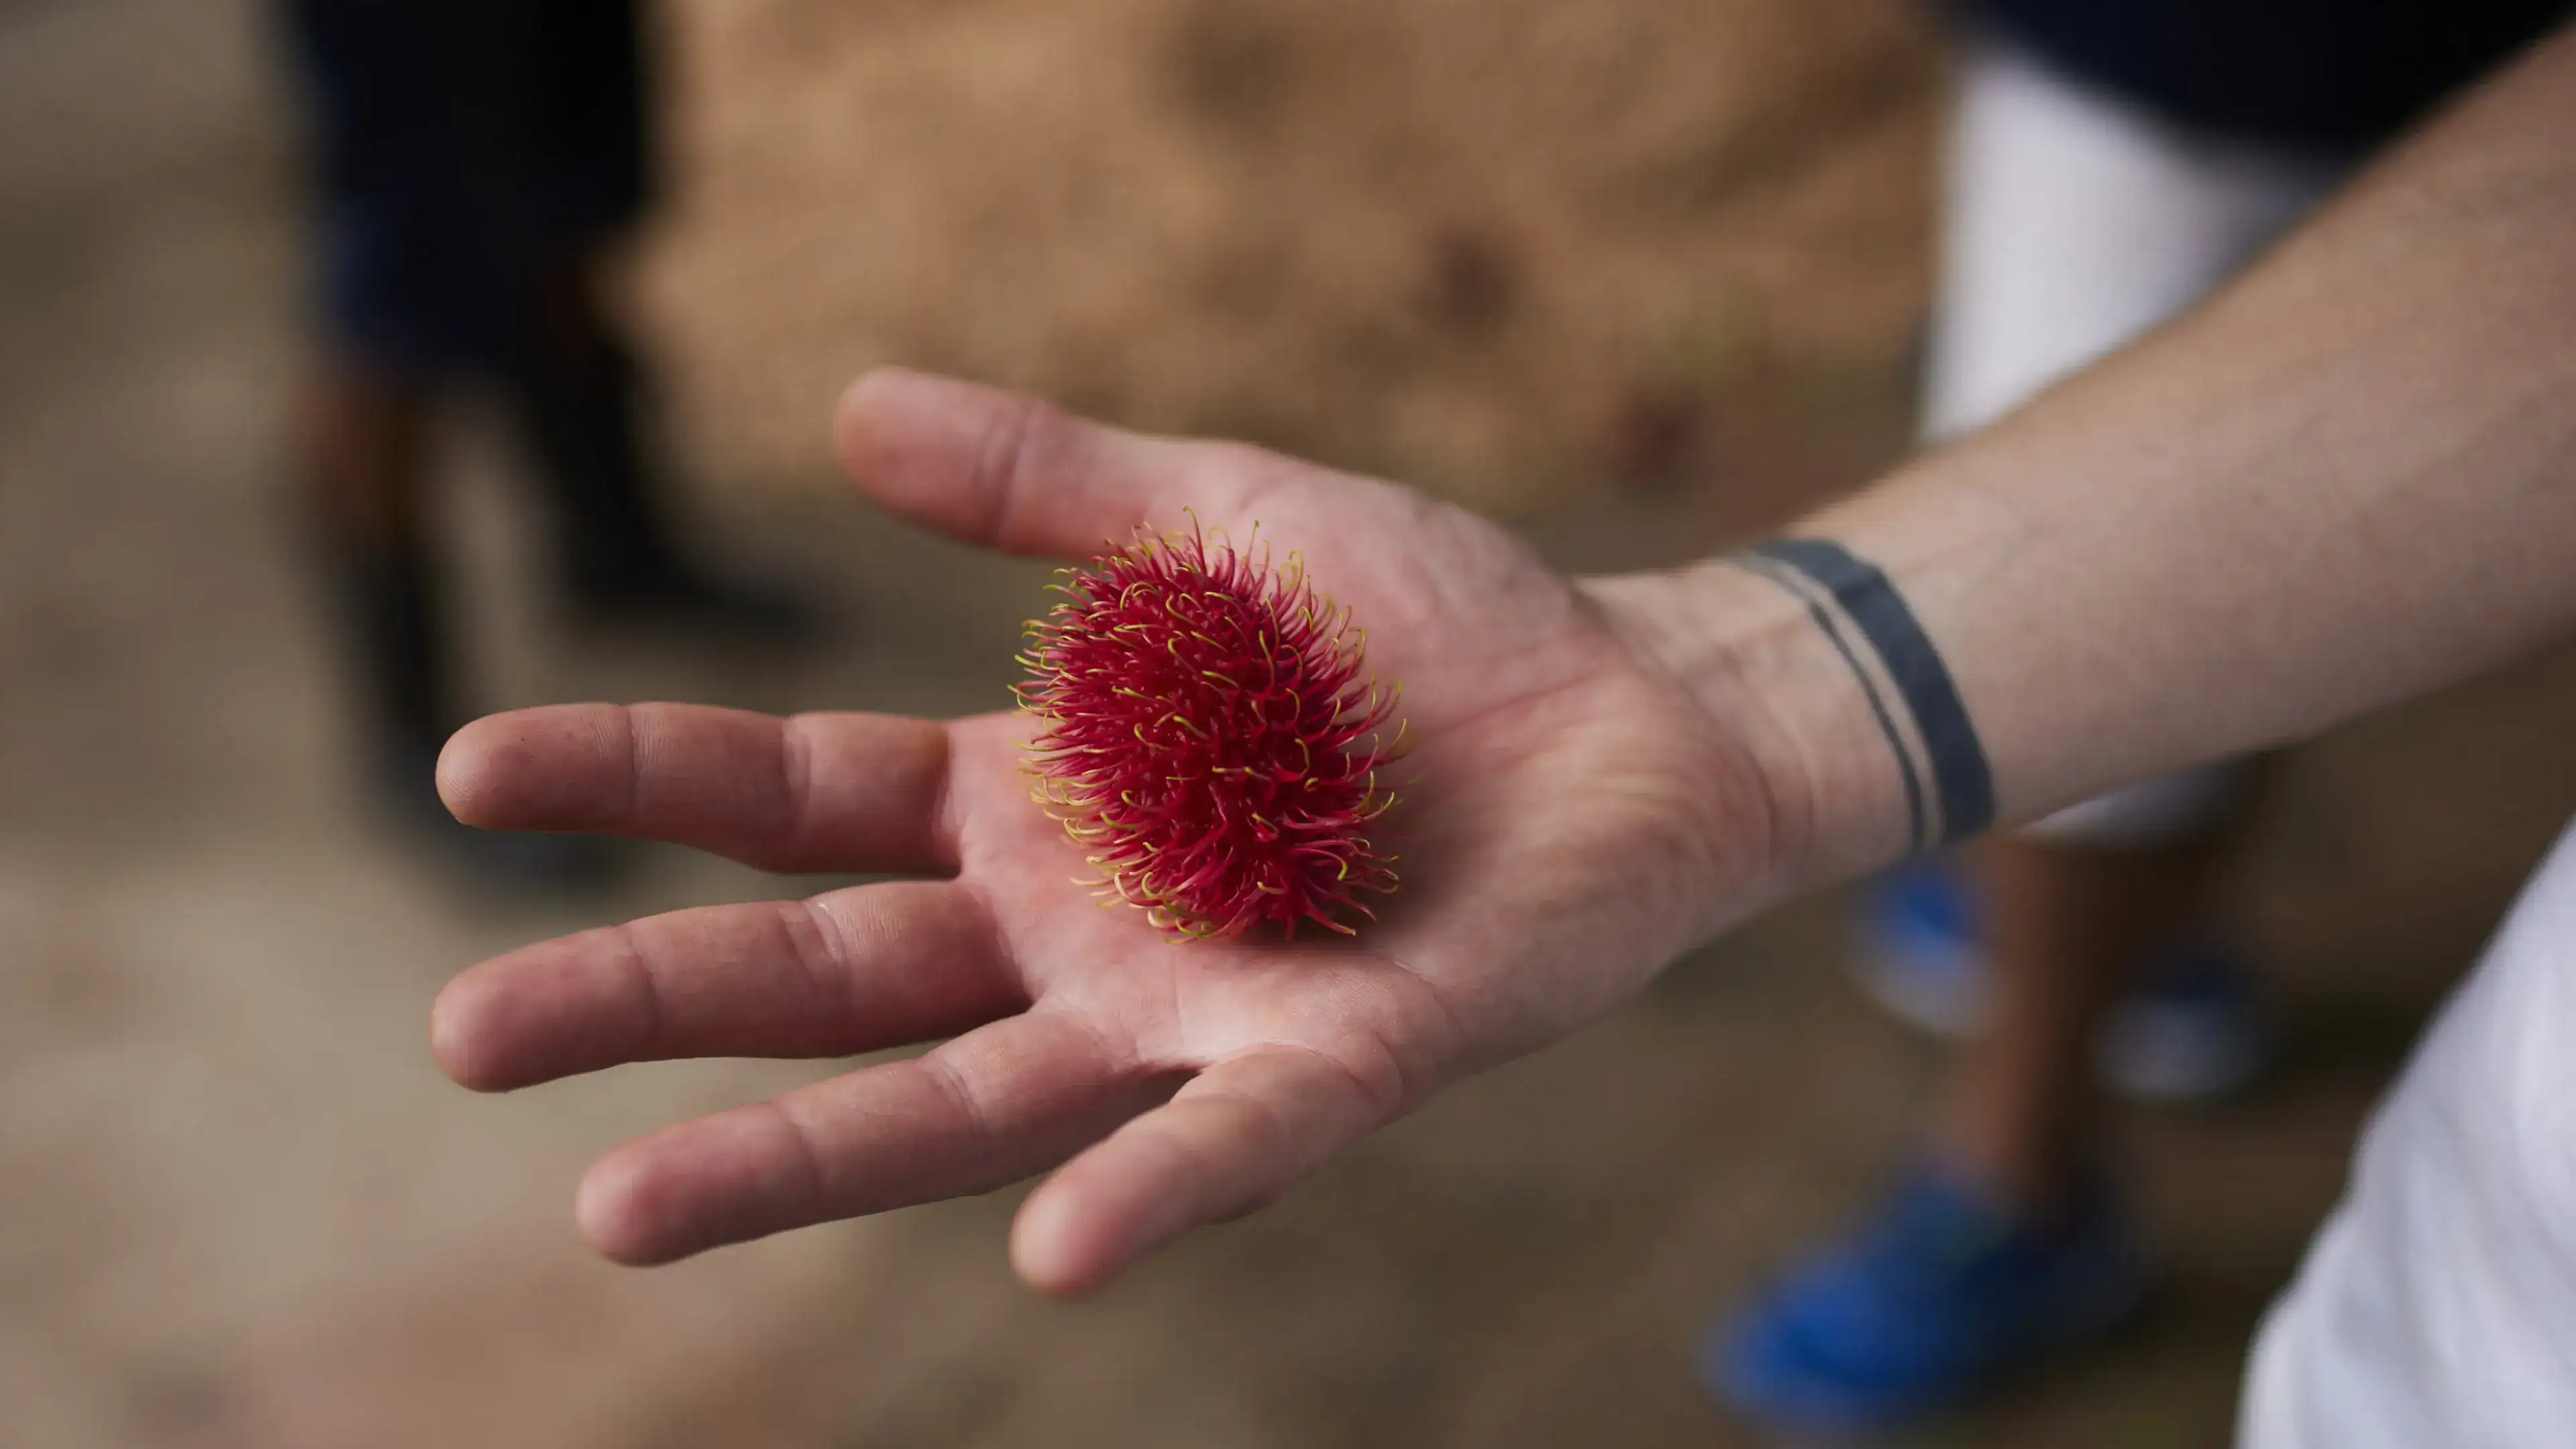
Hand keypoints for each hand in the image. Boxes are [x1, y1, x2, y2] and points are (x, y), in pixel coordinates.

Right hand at [431, 369, 1787, 1291]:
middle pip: (829, 978)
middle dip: (649, 1002)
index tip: (471, 768)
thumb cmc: (1431, 623)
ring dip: (802, 1159)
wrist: (1637, 707)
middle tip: (467, 1030)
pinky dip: (1149, 1194)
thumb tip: (847, 408)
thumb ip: (1048, 484)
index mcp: (1029, 799)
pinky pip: (1230, 1143)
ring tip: (618, 1209)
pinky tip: (1052, 1250)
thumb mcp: (1218, 514)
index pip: (794, 799)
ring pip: (966, 1105)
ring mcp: (1192, 1013)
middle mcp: (1076, 934)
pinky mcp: (1340, 1060)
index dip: (639, 782)